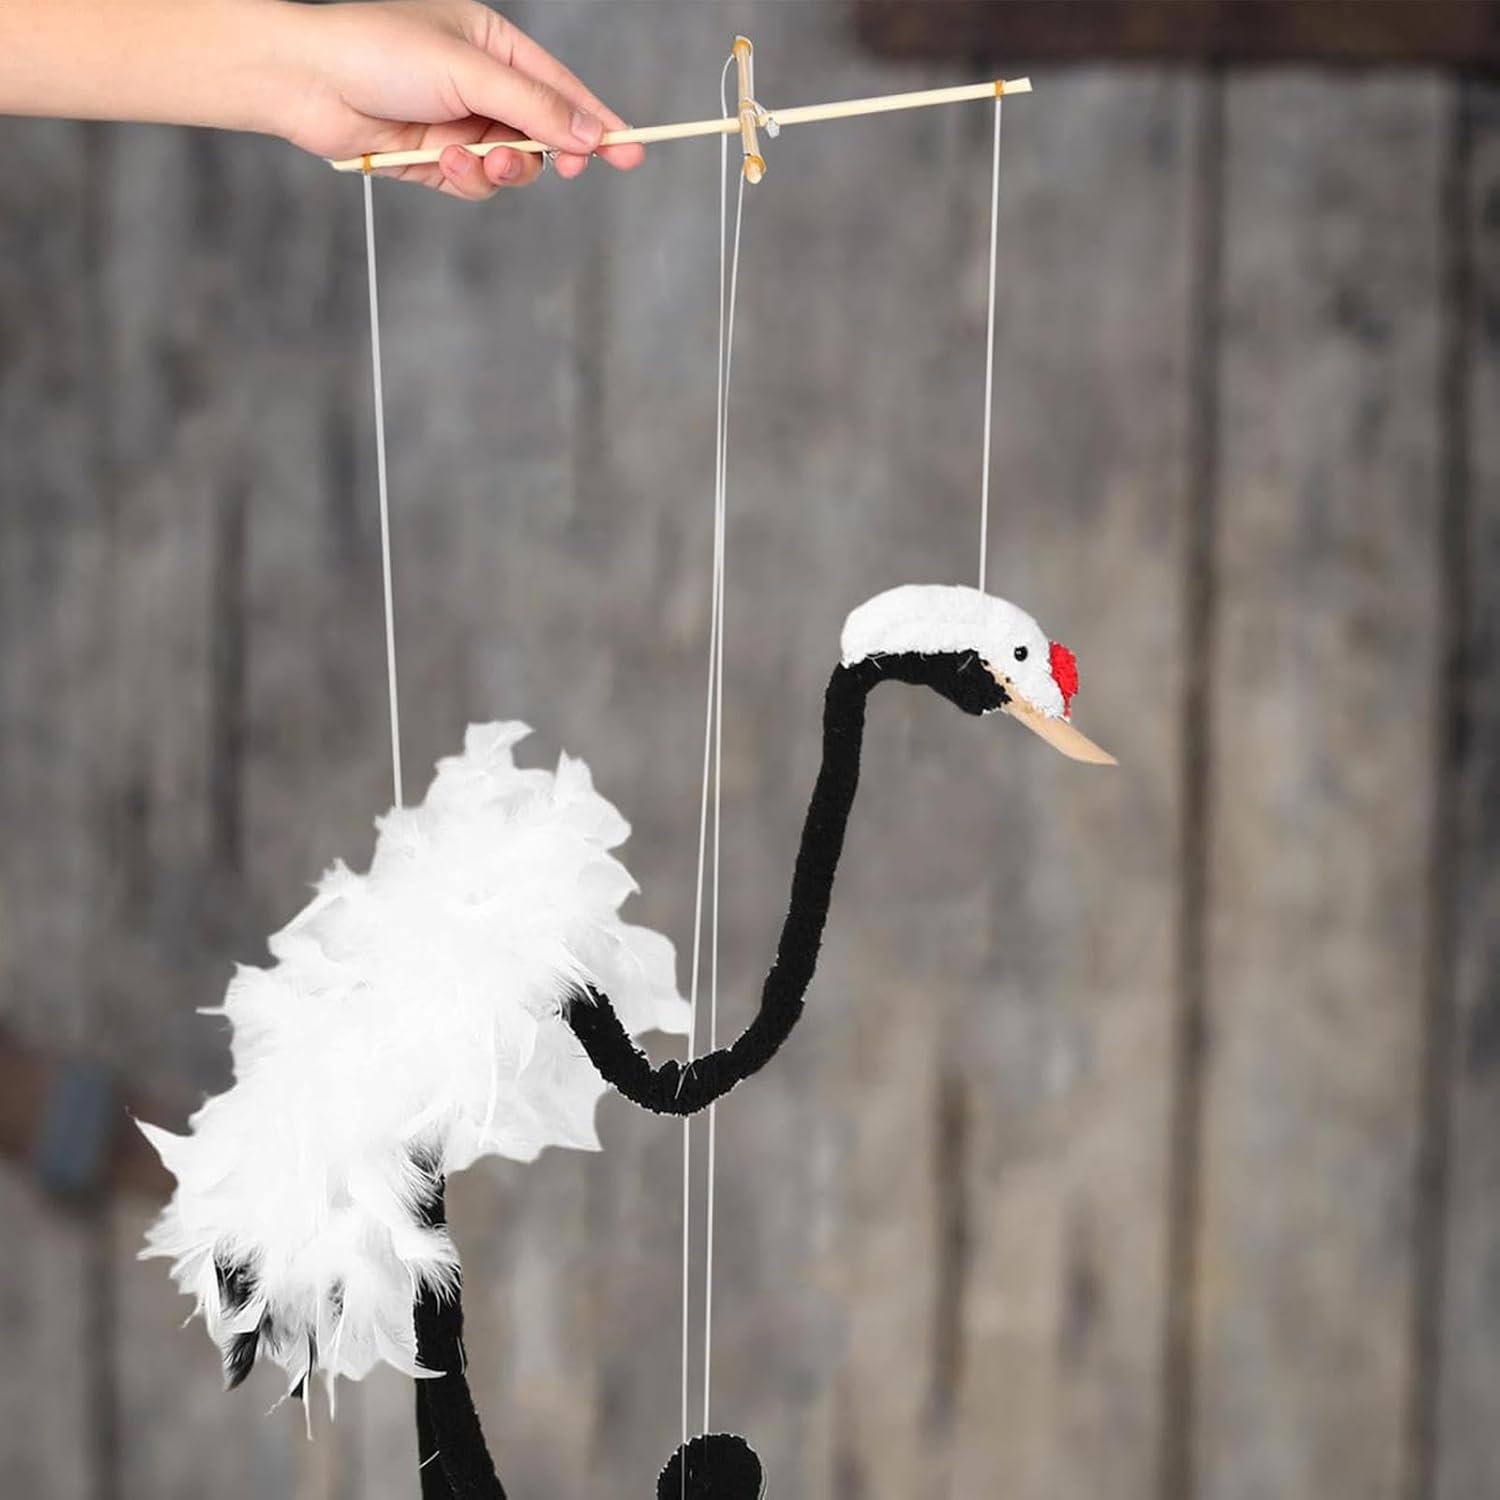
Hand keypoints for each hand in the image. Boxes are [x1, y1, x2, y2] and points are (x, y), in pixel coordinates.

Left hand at [275, 0, 643, 197]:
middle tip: (566, 168)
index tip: (632, 151)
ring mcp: (458, 124)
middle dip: (548, 152)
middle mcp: (479, 85)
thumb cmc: (379, 50)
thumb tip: (591, 134)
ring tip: (476, 158)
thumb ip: (536, 106)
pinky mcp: (434, 160)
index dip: (598, 122)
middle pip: (543, 134)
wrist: (306, 80)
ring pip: (511, 165)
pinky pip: (474, 182)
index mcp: (493, 44)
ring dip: (501, 168)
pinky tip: (442, 161)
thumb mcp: (471, 70)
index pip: (562, 88)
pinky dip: (466, 178)